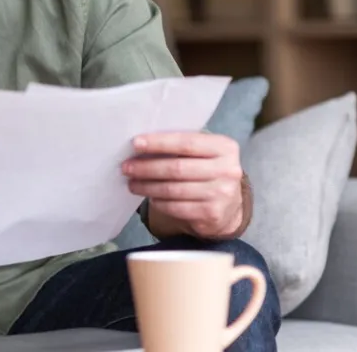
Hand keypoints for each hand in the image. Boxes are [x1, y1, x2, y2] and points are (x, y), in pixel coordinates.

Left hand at [123, 132, 245, 238]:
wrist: (229, 206)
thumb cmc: (208, 171)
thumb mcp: (204, 153)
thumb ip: (182, 147)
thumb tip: (141, 146)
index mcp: (225, 148)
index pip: (186, 143)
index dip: (159, 143)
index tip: (136, 144)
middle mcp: (228, 170)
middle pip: (177, 168)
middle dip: (147, 167)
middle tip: (127, 167)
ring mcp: (222, 194)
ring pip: (173, 189)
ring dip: (148, 186)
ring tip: (132, 183)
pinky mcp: (212, 214)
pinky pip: (176, 207)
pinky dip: (159, 202)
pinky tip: (150, 197)